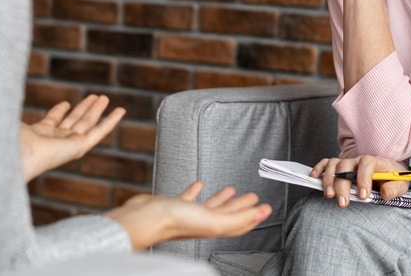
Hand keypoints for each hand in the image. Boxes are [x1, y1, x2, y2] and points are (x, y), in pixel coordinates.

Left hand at [19, 94, 125, 180]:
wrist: (17, 156)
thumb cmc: (10, 139)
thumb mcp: (11, 118)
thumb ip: (8, 107)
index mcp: (37, 135)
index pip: (52, 122)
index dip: (58, 112)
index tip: (65, 103)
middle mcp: (54, 141)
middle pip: (72, 121)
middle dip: (83, 109)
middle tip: (93, 96)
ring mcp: (67, 145)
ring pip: (87, 124)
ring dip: (96, 110)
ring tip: (104, 97)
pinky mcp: (79, 148)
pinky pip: (99, 133)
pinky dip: (110, 121)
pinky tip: (120, 111)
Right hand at [107, 181, 271, 249]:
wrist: (145, 217)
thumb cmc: (175, 221)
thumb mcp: (213, 220)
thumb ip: (237, 218)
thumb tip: (261, 214)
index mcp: (214, 226)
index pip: (239, 223)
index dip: (253, 216)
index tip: (266, 208)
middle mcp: (202, 221)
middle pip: (228, 213)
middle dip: (242, 206)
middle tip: (253, 196)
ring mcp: (188, 214)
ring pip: (210, 205)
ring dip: (223, 198)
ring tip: (231, 189)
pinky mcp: (173, 205)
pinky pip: (189, 197)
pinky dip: (196, 190)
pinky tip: (199, 184)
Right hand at [311, 155, 410, 207]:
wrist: (388, 172)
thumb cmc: (393, 179)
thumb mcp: (401, 185)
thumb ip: (394, 189)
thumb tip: (384, 193)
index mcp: (375, 161)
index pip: (367, 164)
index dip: (363, 179)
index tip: (363, 196)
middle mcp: (358, 160)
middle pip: (345, 167)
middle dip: (342, 185)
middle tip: (343, 202)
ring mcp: (347, 162)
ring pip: (333, 166)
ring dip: (329, 180)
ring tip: (329, 195)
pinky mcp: (338, 166)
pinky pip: (326, 163)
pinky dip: (319, 169)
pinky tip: (314, 178)